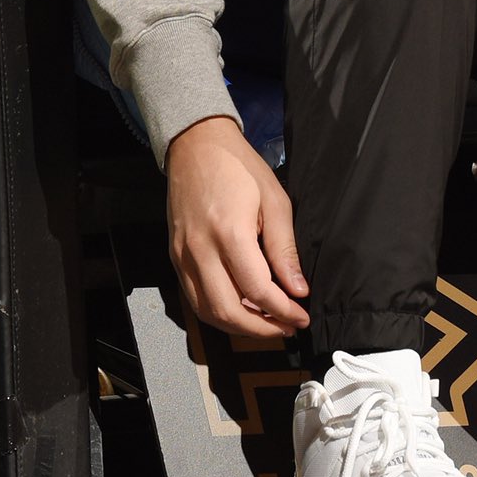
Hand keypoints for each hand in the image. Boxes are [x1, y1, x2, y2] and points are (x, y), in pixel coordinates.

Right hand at [166, 115, 310, 340]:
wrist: (196, 147)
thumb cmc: (240, 168)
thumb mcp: (274, 200)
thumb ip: (284, 249)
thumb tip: (297, 289)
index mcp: (229, 233)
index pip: (257, 289)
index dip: (282, 311)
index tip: (301, 317)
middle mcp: (200, 251)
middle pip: (227, 311)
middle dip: (261, 329)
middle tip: (286, 328)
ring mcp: (182, 257)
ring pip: (207, 312)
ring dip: (238, 327)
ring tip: (267, 324)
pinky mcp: (175, 258)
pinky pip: (194, 298)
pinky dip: (218, 312)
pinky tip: (242, 308)